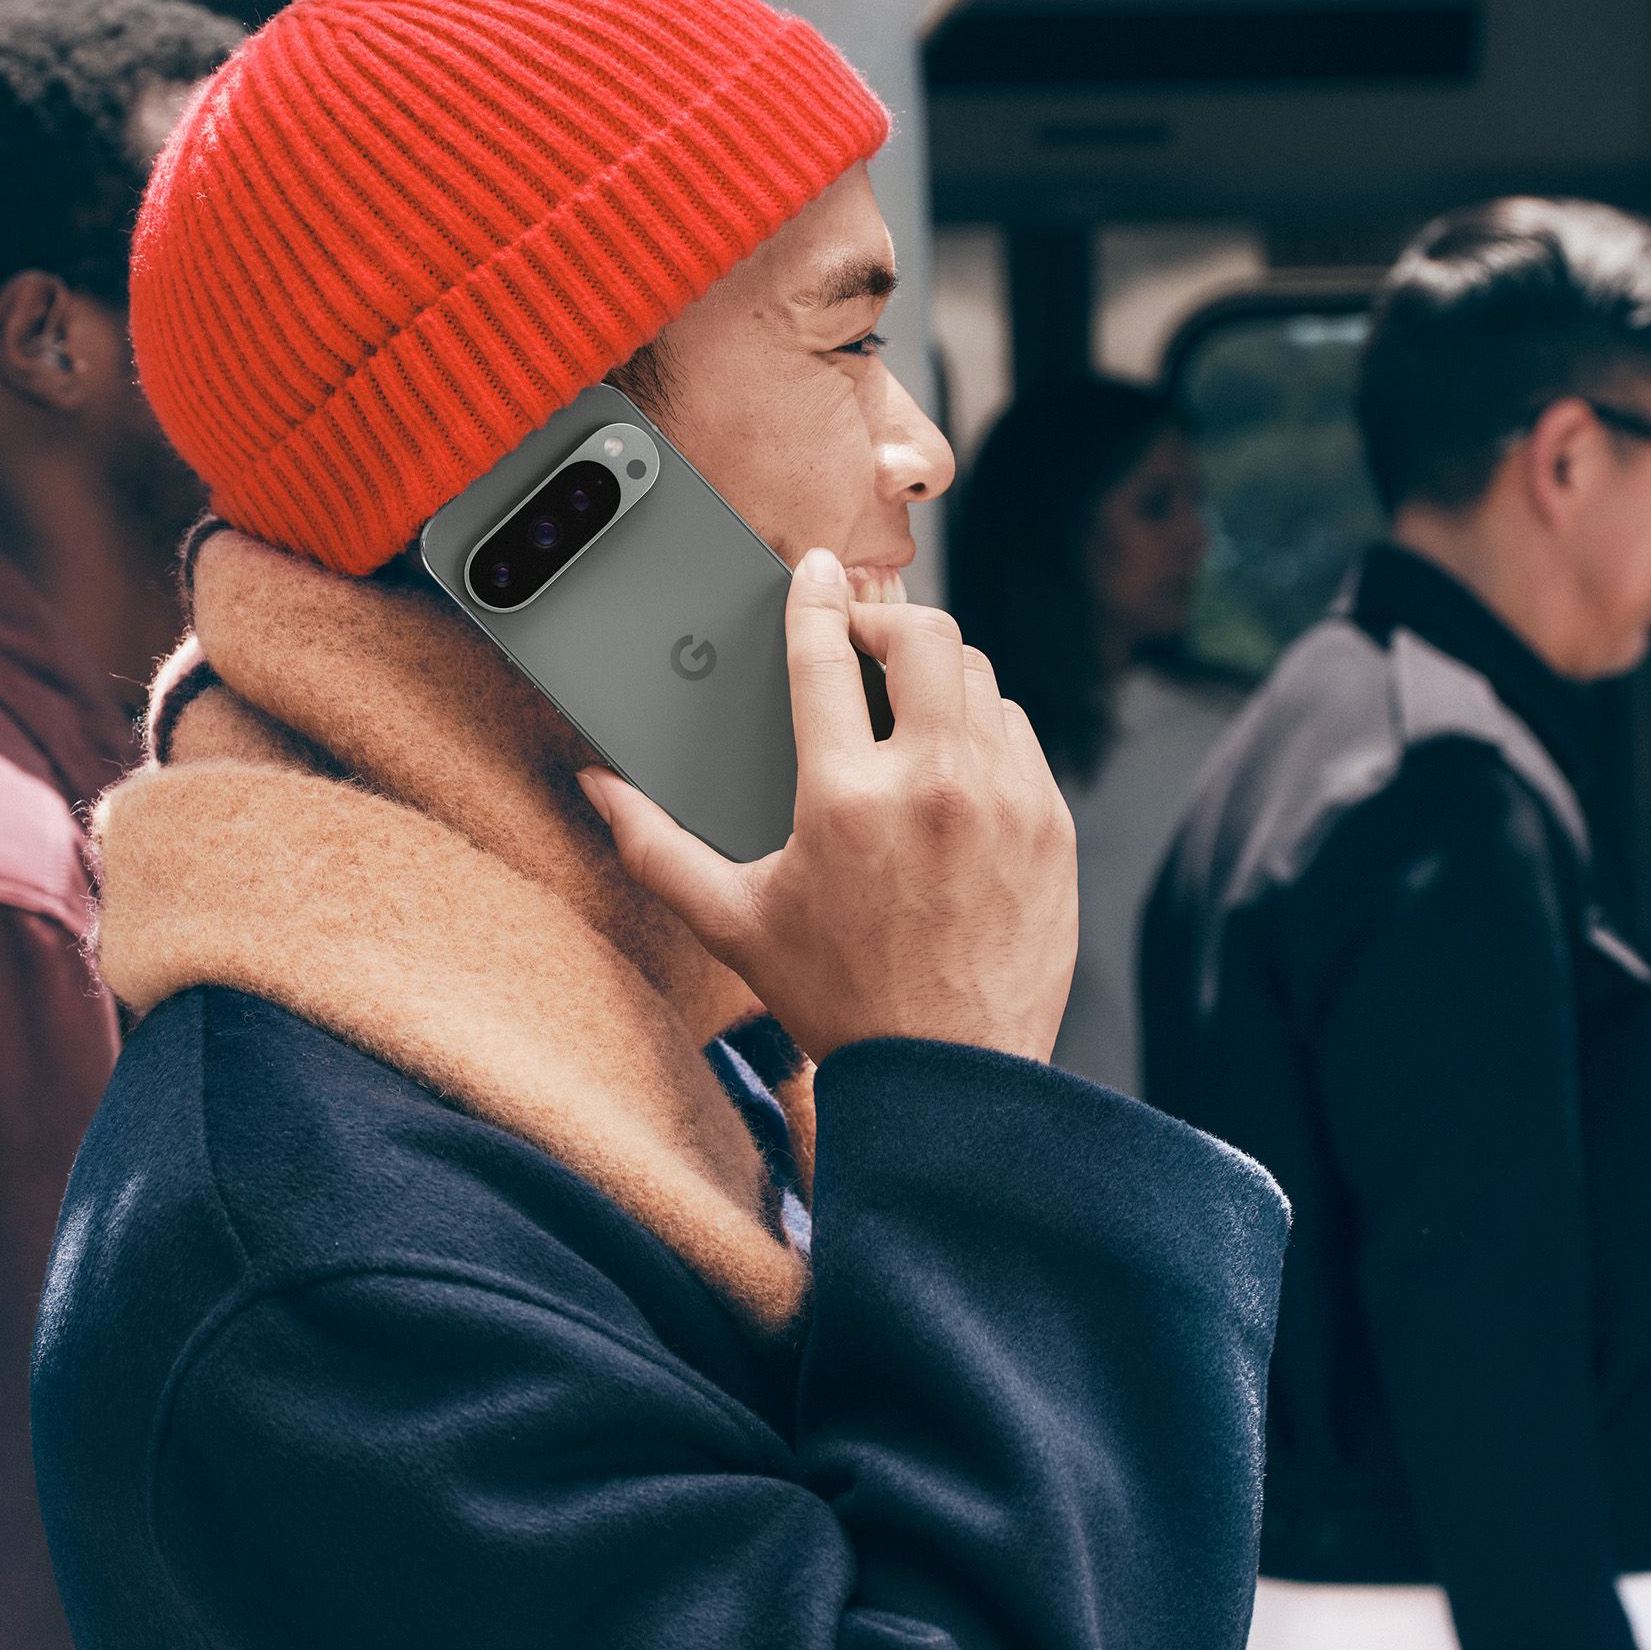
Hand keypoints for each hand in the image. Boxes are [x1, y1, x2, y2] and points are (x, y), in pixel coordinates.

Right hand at [581, 549, 1075, 1061]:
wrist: (952, 1079)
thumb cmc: (839, 1001)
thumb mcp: (734, 923)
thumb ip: (656, 847)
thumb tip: (599, 787)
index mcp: (844, 797)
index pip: (824, 652)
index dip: (814, 595)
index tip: (814, 570)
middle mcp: (933, 782)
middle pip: (923, 633)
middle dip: (887, 617)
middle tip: (862, 635)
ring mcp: (1005, 799)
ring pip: (979, 677)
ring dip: (937, 673)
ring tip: (906, 700)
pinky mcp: (1051, 823)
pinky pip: (1018, 734)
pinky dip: (984, 728)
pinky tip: (954, 760)